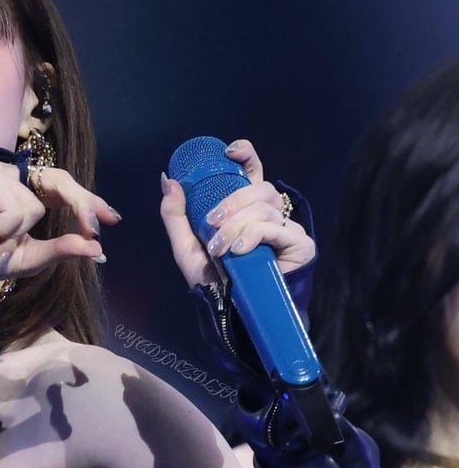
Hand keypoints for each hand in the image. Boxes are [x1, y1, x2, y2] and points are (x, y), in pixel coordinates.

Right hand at [0, 157, 118, 280]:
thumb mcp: (29, 259)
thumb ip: (60, 251)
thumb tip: (96, 248)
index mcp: (29, 193)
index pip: (64, 189)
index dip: (88, 201)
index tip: (112, 220)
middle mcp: (16, 177)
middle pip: (59, 179)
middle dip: (80, 204)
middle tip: (95, 230)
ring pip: (33, 205)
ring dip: (16, 235)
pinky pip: (13, 209)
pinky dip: (2, 230)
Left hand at [160, 137, 315, 288]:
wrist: (232, 314)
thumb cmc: (215, 282)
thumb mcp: (187, 248)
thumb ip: (176, 215)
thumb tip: (168, 179)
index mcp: (245, 209)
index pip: (252, 171)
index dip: (246, 155)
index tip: (229, 153)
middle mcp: (269, 213)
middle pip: (258, 187)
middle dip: (231, 203)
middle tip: (211, 224)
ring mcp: (286, 227)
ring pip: (265, 207)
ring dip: (236, 226)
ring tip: (221, 250)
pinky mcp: (299, 244)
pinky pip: (276, 228)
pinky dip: (253, 236)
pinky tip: (239, 252)